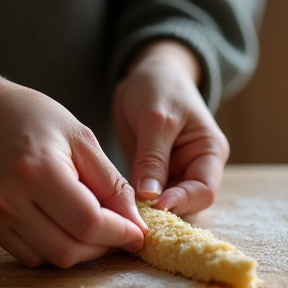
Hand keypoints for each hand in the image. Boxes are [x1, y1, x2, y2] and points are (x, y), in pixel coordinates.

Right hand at [0, 78, 146, 267]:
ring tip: (100, 226)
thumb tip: (132, 219)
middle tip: (123, 230)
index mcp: (39, 172)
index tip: (138, 234)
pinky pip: (32, 254)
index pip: (88, 222)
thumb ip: (110, 182)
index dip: (120, 233)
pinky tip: (72, 226)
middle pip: (70, 247)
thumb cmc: (39, 118)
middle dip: (106, 244)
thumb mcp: (82, 141)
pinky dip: (61, 246)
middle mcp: (11, 200)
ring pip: (52, 256)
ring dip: (85, 249)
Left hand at [113, 40, 229, 215]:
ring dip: (148, 209)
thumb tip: (150, 197)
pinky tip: (121, 202)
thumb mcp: (157, 119)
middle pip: (186, 202)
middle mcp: (195, 166)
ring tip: (126, 212)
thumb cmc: (160, 87)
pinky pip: (148, 193)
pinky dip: (137, 200)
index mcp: (209, 152)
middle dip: (163, 211)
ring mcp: (174, 170)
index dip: (182, 202)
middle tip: (136, 217)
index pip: (204, 190)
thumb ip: (153, 157)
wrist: (148, 75)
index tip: (153, 206)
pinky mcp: (155, 170)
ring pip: (165, 201)